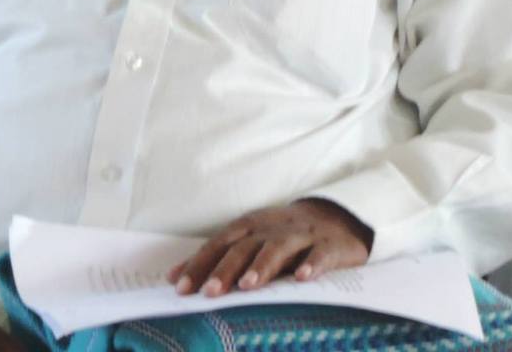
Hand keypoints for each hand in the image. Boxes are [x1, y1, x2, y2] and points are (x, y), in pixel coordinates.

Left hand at [168, 199, 372, 296]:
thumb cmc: (283, 236)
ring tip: (248, 285)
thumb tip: (173, 278)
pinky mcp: (329, 246)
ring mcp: (302, 236)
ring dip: (263, 265)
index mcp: (251, 227)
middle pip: (246, 246)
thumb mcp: (251, 240)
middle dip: (226, 268)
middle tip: (210, 292)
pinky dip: (312, 264)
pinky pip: (320, 254)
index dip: (201, 263)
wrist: (338, 218)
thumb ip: (215, 258)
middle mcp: (273, 229)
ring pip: (280, 248)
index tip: (181, 288)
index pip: (221, 243)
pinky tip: (302, 277)